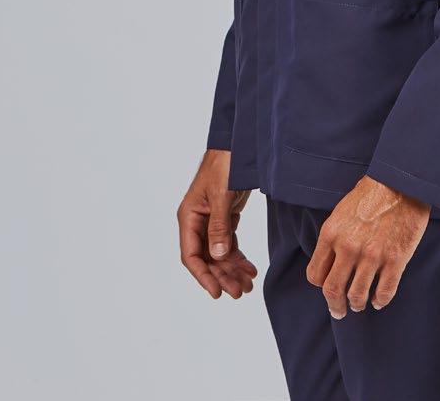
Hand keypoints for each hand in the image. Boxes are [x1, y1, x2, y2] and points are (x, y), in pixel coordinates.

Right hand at [177, 149, 257, 298]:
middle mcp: (197, 221)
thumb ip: (219, 227)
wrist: (238, 146)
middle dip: (222, 276)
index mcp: (189, 216)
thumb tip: (217, 257)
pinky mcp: (225, 217)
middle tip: (241, 292)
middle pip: (206, 259)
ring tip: (249, 284)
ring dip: (232, 270)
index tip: (217, 293)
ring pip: (218, 254)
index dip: (203, 276)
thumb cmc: (225, 165)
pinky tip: (250, 269)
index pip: (191, 254)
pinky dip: (239, 258)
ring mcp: (211, 220)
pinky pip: (229, 244)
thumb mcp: (221, 196)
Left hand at [305, 174, 430, 316]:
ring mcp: (372, 256)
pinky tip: (378, 300)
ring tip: (360, 305)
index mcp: (331, 234)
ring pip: (358, 295)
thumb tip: (329, 263)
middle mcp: (348, 248)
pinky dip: (380, 301)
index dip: (320, 286)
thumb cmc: (367, 196)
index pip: (315, 274)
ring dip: (357, 304)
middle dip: (335, 306)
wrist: (398, 184)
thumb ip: (333, 239)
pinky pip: (385, 292)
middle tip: (339, 312)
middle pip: (333, 290)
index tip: (326, 289)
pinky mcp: (395, 260)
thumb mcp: (339, 214)